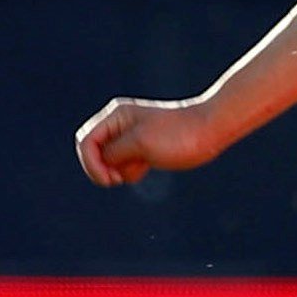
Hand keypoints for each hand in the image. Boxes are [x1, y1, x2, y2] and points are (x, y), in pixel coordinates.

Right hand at [75, 97, 222, 185]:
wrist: (210, 131)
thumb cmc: (178, 135)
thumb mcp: (140, 143)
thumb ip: (114, 152)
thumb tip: (99, 161)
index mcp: (116, 116)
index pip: (86, 142)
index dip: (91, 164)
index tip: (111, 180)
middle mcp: (120, 124)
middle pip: (92, 151)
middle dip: (102, 169)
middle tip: (119, 179)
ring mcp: (131, 136)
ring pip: (108, 161)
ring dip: (119, 170)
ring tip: (142, 167)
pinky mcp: (144, 148)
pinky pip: (125, 164)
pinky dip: (130, 171)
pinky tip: (147, 168)